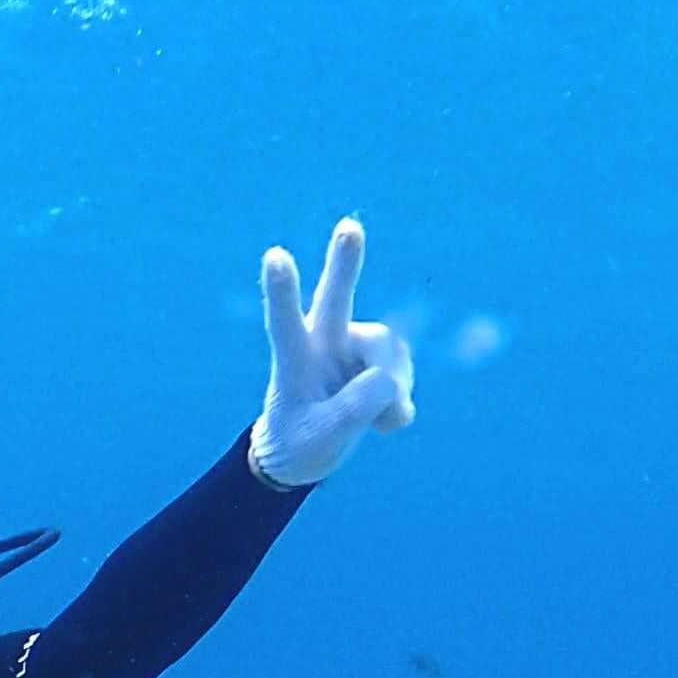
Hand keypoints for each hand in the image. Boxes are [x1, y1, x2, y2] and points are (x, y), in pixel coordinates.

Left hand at [247, 221, 416, 490]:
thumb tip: (388, 379)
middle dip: (345, 263)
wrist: (309, 451)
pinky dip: (399, 404)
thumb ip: (352, 411)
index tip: (274, 256)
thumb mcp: (320, 439)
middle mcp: (324, 342)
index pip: (284, 323)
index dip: (281, 292)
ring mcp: (355, 346)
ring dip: (390, 392)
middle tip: (349, 226)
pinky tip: (385, 422)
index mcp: (293, 359)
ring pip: (387, 356)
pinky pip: (403, 377)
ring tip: (375, 422)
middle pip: (335, 297)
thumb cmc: (300, 443)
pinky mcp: (382, 359)